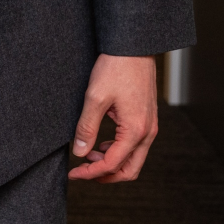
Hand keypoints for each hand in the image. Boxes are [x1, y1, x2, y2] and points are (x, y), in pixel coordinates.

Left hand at [68, 53, 157, 182]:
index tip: (73, 173)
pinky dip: (118, 150)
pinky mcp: (146, 118)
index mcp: (135, 130)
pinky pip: (135, 145)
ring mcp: (149, 126)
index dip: (91, 173)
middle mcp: (147, 132)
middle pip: (129, 170)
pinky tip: (101, 143)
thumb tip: (80, 152)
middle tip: (82, 172)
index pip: (113, 164)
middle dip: (105, 176)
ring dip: (112, 162)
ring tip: (89, 155)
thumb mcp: (95, 97)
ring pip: (133, 159)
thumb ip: (87, 127)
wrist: (133, 47)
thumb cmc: (116, 67)